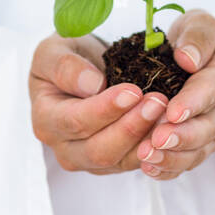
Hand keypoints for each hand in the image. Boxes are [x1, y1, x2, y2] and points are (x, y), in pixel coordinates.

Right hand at [29, 33, 167, 173]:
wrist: (80, 71)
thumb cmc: (65, 58)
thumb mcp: (55, 50)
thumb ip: (65, 66)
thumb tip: (92, 86)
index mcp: (45, 119)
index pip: (75, 121)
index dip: (105, 109)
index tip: (133, 91)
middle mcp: (63, 147)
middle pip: (98, 150)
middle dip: (131, 127)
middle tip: (157, 102)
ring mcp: (87, 160)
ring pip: (119, 161)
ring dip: (146, 139)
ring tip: (167, 112)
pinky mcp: (111, 163)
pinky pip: (133, 162)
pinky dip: (153, 147)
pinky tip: (169, 126)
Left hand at [136, 10, 214, 180]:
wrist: (198, 56)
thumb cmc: (196, 38)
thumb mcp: (199, 23)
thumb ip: (197, 37)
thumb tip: (188, 59)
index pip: (212, 88)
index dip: (193, 102)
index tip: (173, 111)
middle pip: (207, 127)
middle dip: (182, 136)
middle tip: (157, 139)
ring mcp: (211, 128)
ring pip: (198, 150)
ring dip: (173, 156)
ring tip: (146, 156)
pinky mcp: (198, 144)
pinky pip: (187, 162)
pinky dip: (169, 168)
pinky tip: (149, 168)